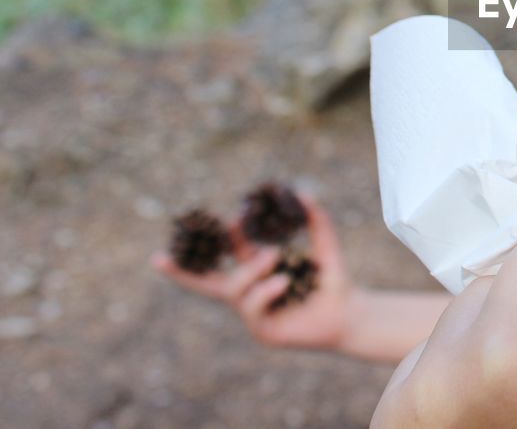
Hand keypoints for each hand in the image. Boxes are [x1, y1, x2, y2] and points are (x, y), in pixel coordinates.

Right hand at [152, 193, 355, 351]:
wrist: (349, 312)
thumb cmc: (332, 279)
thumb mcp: (324, 245)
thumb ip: (315, 220)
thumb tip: (303, 192)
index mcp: (257, 271)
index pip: (224, 256)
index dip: (209, 243)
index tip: (202, 225)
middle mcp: (250, 292)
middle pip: (206, 283)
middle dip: (181, 273)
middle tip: (159, 258)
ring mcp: (253, 314)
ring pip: (234, 288)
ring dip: (251, 268)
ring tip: (276, 256)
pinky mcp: (262, 331)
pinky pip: (252, 307)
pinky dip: (265, 290)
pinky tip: (284, 282)